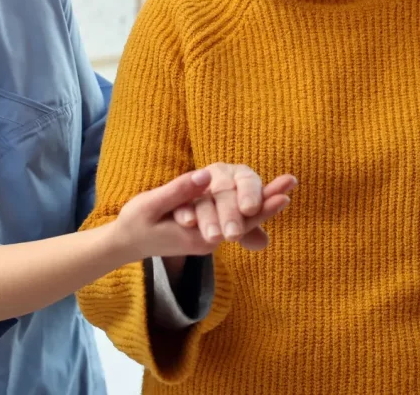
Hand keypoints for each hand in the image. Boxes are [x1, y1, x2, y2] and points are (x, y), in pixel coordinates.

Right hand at [113, 168, 292, 262]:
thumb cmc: (136, 223)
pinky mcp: (206, 230)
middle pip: (245, 219)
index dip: (262, 205)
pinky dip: (248, 204)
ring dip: (263, 200)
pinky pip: (232, 217)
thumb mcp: (152, 204)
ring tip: (287, 184)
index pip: (239, 221)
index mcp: (200, 236)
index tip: (285, 194)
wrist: (126, 243)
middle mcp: (210, 240)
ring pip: (241, 218)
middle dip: (269, 199)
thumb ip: (180, 191)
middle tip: (292, 181)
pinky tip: (264, 194)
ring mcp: (209, 236)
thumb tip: (207, 176)